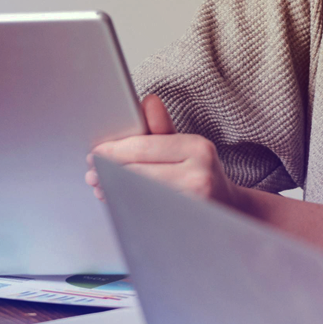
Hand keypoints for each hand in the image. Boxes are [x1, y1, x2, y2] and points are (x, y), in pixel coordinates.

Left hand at [87, 96, 246, 211]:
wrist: (230, 209)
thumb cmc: (201, 173)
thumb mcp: (187, 146)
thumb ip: (162, 127)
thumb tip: (147, 100)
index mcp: (197, 147)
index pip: (144, 147)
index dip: (114, 151)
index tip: (95, 154)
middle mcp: (199, 174)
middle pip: (139, 172)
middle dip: (109, 173)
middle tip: (92, 174)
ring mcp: (194, 202)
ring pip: (140, 194)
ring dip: (115, 191)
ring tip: (101, 187)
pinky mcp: (186, 223)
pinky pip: (147, 212)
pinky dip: (128, 206)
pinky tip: (119, 202)